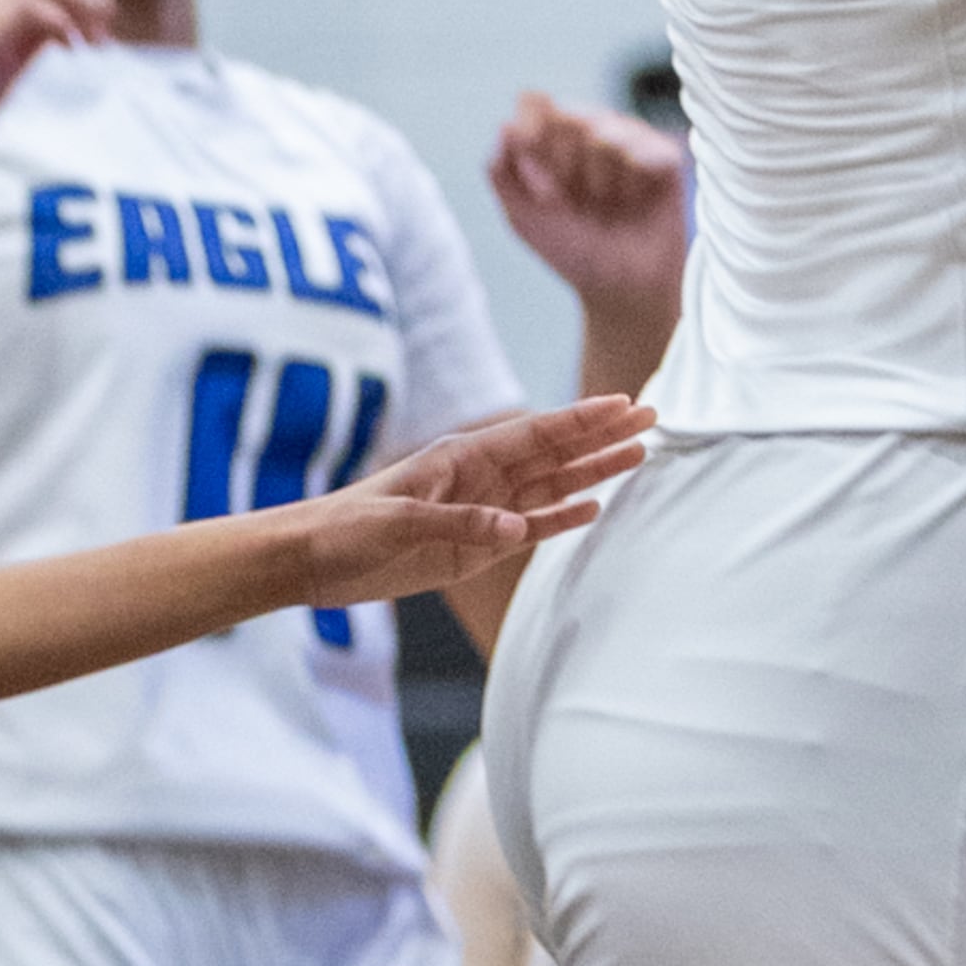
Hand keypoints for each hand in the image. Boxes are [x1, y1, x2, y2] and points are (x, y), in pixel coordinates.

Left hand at [286, 390, 651, 613]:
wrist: (312, 560)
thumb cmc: (346, 529)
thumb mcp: (397, 521)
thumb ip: (460, 522)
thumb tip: (518, 529)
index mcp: (462, 457)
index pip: (536, 433)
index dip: (582, 419)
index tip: (625, 404)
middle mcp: (480, 478)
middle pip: (555, 453)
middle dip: (603, 436)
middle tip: (653, 418)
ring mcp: (482, 511)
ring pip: (551, 487)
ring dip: (593, 472)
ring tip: (638, 457)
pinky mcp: (476, 547)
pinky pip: (531, 529)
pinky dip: (563, 519)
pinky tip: (594, 508)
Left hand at [486, 92, 687, 325]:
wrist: (624, 289)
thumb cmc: (574, 253)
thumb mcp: (525, 220)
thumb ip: (504, 175)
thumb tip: (505, 126)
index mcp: (550, 142)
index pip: (534, 103)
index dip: (531, 124)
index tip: (528, 153)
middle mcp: (590, 134)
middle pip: (569, 115)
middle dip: (563, 164)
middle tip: (566, 200)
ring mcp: (629, 141)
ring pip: (604, 132)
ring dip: (599, 179)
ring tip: (606, 205)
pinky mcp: (665, 156)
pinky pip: (645, 148)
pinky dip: (634, 181)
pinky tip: (635, 201)